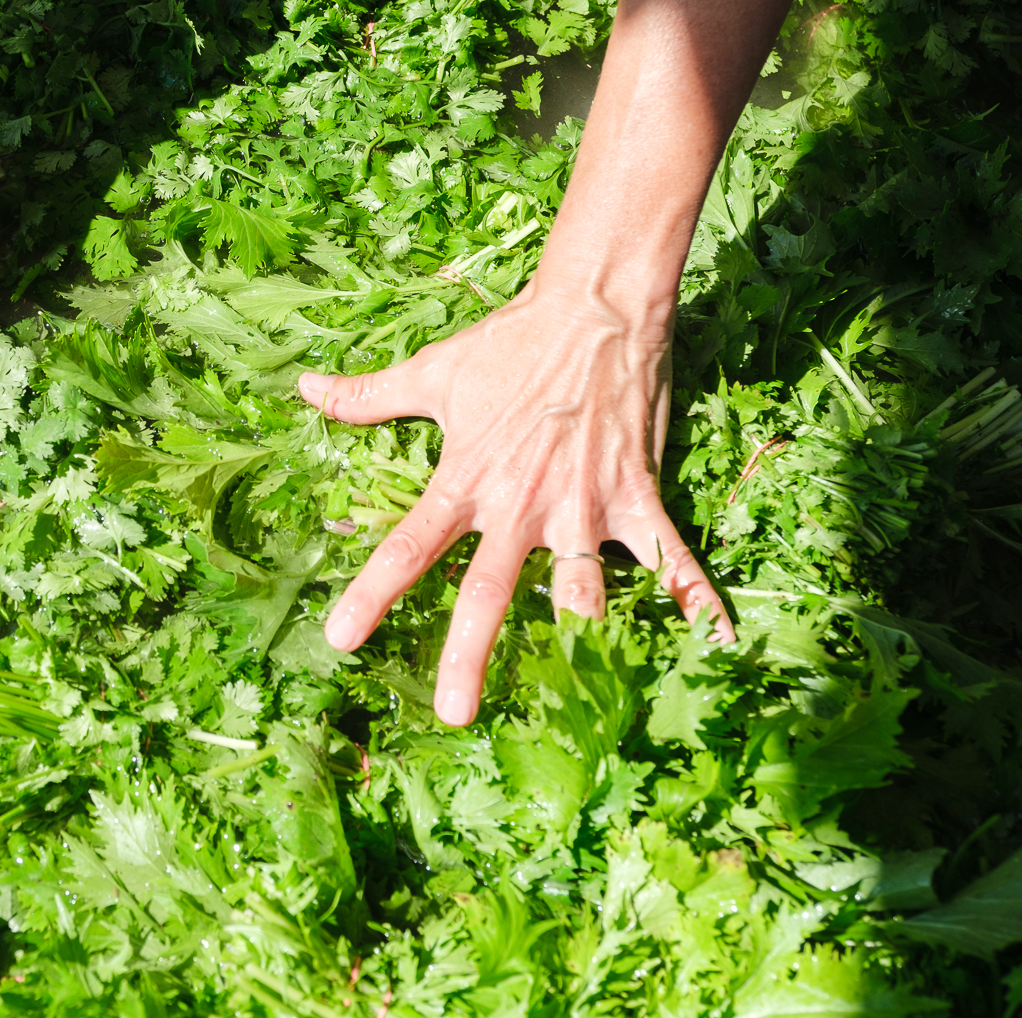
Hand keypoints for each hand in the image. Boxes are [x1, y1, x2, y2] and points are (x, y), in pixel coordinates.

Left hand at [298, 274, 730, 726]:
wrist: (594, 309)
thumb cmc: (510, 342)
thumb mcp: (433, 372)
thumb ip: (368, 395)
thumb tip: (304, 389)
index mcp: (466, 480)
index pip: (408, 545)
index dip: (372, 592)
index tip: (343, 639)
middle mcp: (520, 504)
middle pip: (489, 591)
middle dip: (470, 653)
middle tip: (453, 713)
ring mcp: (581, 505)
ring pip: (581, 587)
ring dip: (584, 638)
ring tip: (589, 696)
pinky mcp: (635, 496)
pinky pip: (670, 558)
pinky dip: (697, 597)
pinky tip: (718, 643)